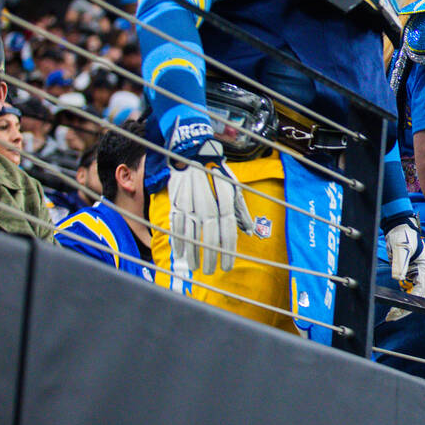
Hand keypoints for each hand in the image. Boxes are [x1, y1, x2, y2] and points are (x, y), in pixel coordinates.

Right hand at [168, 139, 252, 274]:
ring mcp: (189, 205)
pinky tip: (181, 254)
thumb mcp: (233, 187)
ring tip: (196, 268)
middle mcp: (207, 205)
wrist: (192, 153)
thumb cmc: (216, 173)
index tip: (226, 267)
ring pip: (191, 235)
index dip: (227, 252)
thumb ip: (241, 210)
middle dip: (210, 257)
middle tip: (210, 272)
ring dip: (193, 254)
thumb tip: (250, 231)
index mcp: (223, 202)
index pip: (227, 232)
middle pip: (209, 237)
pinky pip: (176, 227)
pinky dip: (178, 242)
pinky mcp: (174, 203)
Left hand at [384, 217, 424, 321]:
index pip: (420, 290)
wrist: (399, 226)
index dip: (411, 302)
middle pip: (417, 296)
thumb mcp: (400, 248)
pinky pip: (406, 291)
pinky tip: (393, 306)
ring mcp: (416, 275)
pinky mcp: (409, 275)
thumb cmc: (402, 235)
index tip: (399, 310)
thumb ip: (399, 263)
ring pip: (412, 296)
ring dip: (402, 305)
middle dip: (405, 308)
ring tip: (391, 315)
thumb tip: (397, 278)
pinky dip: (400, 299)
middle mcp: (422, 274)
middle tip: (392, 317)